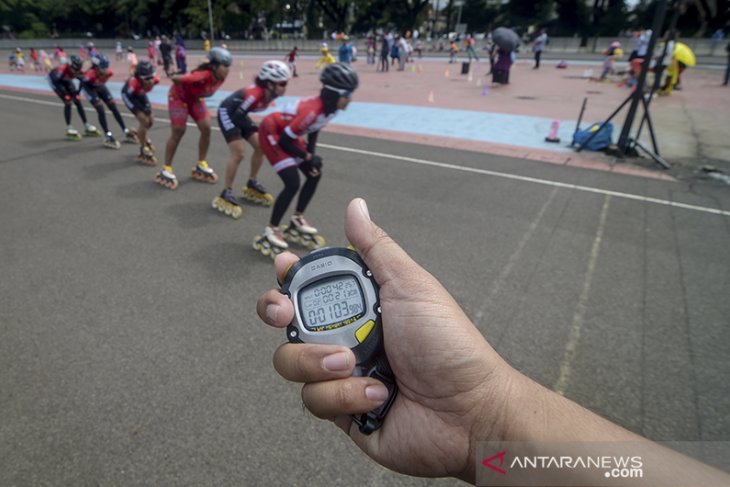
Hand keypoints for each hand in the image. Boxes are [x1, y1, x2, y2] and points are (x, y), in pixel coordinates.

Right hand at [256, 198, 516, 481]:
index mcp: (359, 306)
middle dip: (280, 316)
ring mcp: (340, 376)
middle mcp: (344, 338)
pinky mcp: (341, 411)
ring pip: (292, 364)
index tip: (285, 268)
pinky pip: (315, 400)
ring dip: (319, 362)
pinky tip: (378, 395)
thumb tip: (355, 206)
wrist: (466, 409)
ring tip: (355, 363)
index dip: (288, 278)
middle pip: (286, 324)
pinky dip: (345, 396)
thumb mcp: (409, 286)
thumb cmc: (448, 344)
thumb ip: (375, 248)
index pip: (308, 287)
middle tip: (288, 316)